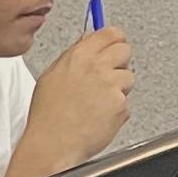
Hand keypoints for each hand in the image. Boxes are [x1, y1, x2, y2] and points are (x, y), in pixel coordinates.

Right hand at [20, 23, 134, 173]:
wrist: (53, 143)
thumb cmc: (48, 115)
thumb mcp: (52, 75)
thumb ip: (74, 54)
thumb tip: (87, 40)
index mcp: (80, 55)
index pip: (111, 33)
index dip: (115, 40)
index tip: (114, 46)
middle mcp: (98, 67)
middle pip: (125, 50)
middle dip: (120, 62)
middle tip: (107, 77)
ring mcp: (112, 86)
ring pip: (129, 77)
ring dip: (119, 88)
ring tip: (98, 103)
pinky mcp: (121, 105)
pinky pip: (126, 103)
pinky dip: (117, 110)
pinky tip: (99, 117)